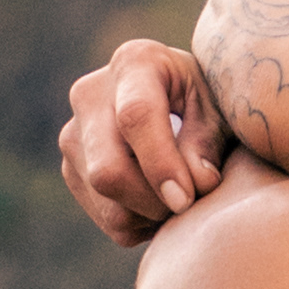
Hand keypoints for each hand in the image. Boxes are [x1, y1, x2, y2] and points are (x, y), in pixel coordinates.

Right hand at [60, 41, 225, 246]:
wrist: (174, 104)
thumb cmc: (204, 103)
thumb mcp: (217, 110)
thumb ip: (207, 142)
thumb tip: (199, 182)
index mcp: (134, 64)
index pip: (135, 117)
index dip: (160, 164)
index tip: (186, 199)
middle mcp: (90, 96)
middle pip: (106, 171)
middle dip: (153, 203)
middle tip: (190, 205)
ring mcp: (74, 136)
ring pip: (108, 204)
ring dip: (152, 216)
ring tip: (181, 198)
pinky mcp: (71, 170)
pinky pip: (107, 220)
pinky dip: (142, 224)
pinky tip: (161, 201)